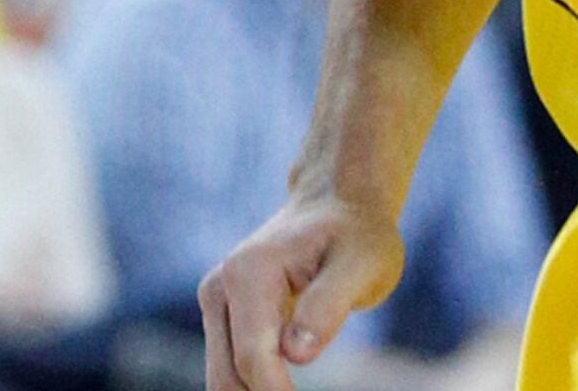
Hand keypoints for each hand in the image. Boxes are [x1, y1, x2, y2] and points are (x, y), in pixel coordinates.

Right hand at [201, 193, 404, 390]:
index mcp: (249, 275)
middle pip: (228, 375)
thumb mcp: (361, 265)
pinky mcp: (224, 314)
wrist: (334, 205)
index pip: (253, 357)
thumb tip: (295, 355)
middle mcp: (219, 288)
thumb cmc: (356, 235)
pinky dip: (254, 390)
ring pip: (223, 377)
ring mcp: (216, 301)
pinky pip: (230, 366)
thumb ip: (326, 306)